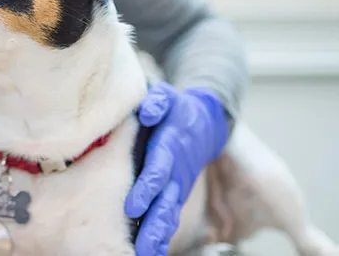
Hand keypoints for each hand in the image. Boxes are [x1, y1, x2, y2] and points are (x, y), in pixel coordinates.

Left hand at [125, 82, 230, 255]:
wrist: (204, 122)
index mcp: (169, 147)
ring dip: (157, 234)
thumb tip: (147, 110)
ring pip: (168, 213)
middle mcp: (175, 171)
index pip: (158, 168)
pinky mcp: (176, 193)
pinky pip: (169, 216)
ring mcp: (177, 185)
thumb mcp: (167, 97)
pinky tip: (151, 252)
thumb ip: (156, 102)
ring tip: (146, 255)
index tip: (133, 205)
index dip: (147, 187)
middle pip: (165, 200)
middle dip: (153, 222)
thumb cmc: (176, 108)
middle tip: (141, 245)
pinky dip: (161, 235)